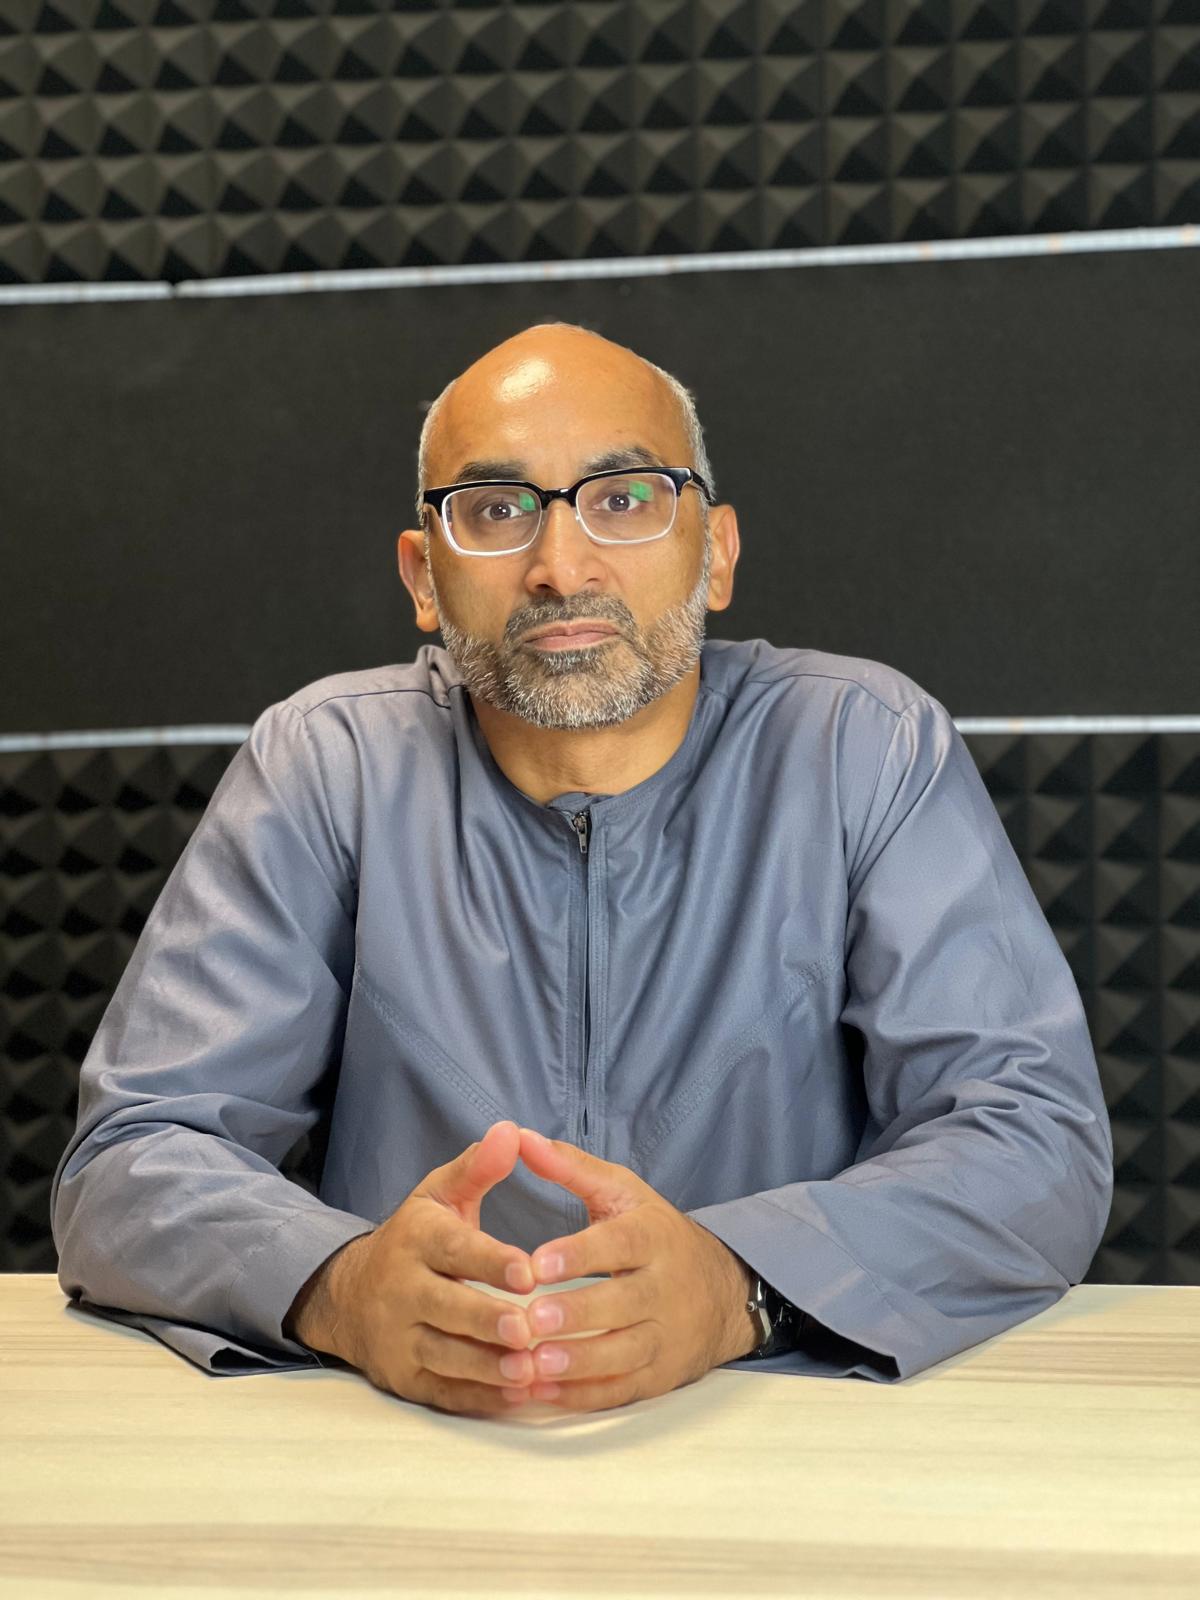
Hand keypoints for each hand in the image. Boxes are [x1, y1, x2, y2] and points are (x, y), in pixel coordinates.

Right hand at [290, 1120, 543, 1417]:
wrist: (348, 1295)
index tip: (529, 1271)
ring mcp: (399, 1338)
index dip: (490, 1262)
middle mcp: (402, 1289)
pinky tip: (517, 1397)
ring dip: (488, 1367)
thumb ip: (478, 1168)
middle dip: (488, 1321)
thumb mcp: (438, 1196)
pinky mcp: (404, 1378)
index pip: (455, 1250)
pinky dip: (480, 1398)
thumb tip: (512, 1132)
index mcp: (417, 1239)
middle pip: (447, 1308)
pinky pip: (443, 1392)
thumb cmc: (416, 1240)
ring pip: (445, 1356)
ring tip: (530, 1370)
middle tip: (529, 1329)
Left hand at [509, 1126, 760, 1412]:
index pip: (619, 1244)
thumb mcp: (622, 1192)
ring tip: (532, 1365)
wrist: (723, 1290)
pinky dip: (583, 1396)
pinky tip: (542, 1394)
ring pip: (623, 1353)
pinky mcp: (660, 1375)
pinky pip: (622, 1390)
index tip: (536, 1262)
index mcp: (652, 1236)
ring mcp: (665, 1335)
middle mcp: (664, 1287)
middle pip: (622, 1304)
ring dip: (578, 1363)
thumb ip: (570, 1167)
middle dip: (577, 1314)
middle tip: (531, 1319)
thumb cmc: (654, 1234)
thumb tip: (517, 1135)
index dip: (579, 1253)